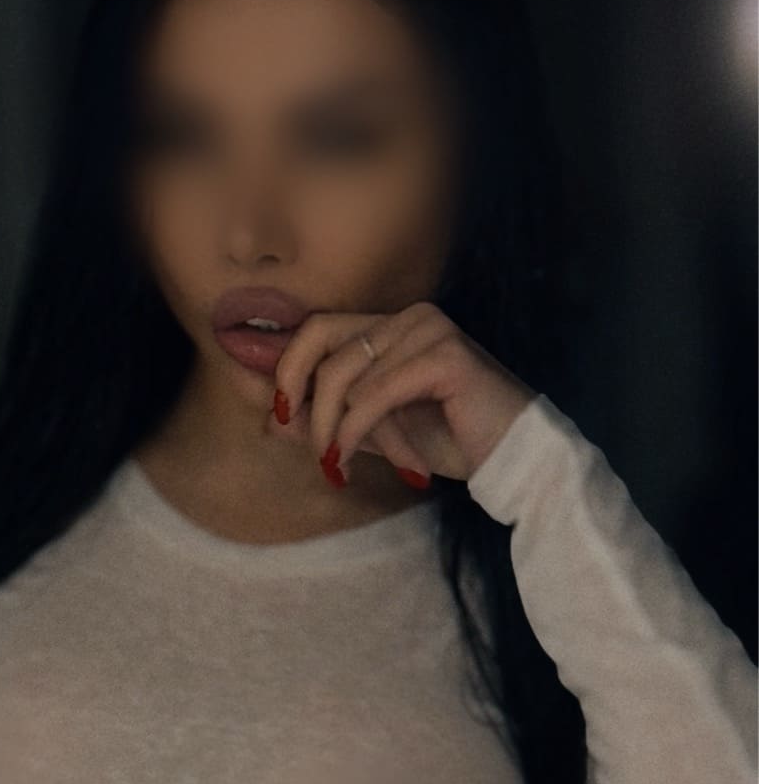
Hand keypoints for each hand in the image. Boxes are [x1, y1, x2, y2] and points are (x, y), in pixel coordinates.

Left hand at [268, 300, 535, 484]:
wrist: (512, 460)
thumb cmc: (450, 442)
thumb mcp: (376, 431)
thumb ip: (329, 418)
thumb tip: (272, 418)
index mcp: (393, 324)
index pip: (317, 328)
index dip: (287, 368)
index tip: (278, 416)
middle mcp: (410, 316)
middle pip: (323, 345)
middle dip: (305, 403)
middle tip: (312, 451)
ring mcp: (428, 330)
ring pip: (346, 377)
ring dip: (336, 431)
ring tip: (343, 467)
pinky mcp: (445, 356)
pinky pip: (375, 395)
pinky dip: (355, 432)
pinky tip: (353, 462)